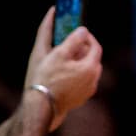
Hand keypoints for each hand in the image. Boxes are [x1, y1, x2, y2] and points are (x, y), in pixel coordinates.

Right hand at [26, 9, 102, 128]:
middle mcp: (93, 80)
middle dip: (82, 49)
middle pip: (92, 58)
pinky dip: (74, 74)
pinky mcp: (79, 98)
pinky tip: (61, 73)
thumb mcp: (57, 54)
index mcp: (91, 67)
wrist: (40, 107)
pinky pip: (80, 81)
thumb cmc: (46, 79)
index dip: (87, 37)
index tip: (76, 32)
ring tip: (63, 58)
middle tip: (68, 44)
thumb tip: (82, 28)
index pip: (95, 46)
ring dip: (78, 62)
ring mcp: (87, 91)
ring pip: (86, 70)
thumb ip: (72, 39)